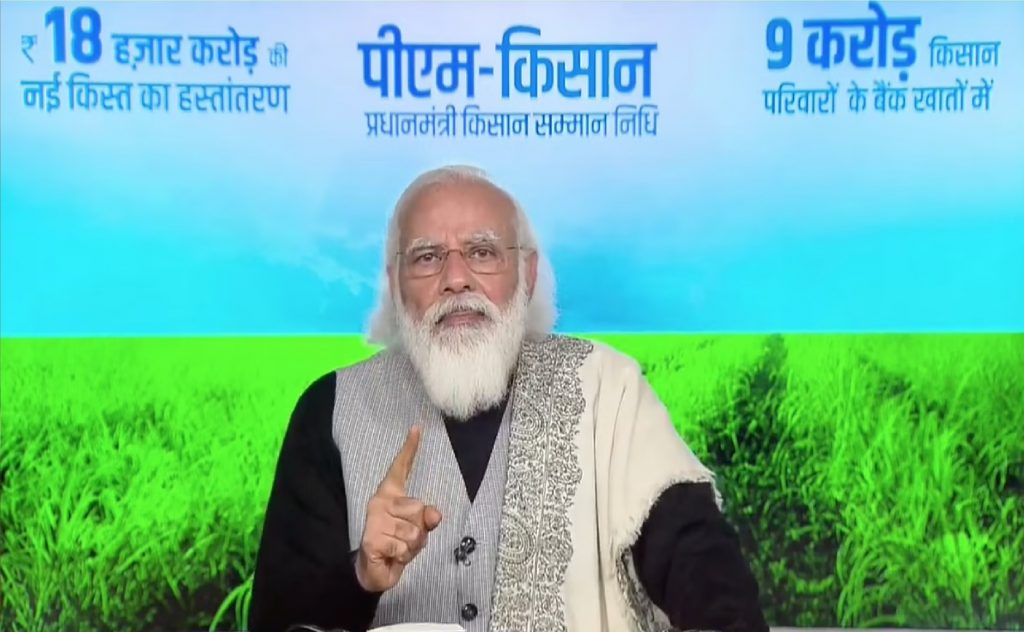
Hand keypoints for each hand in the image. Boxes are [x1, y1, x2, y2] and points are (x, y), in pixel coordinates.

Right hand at [355, 425, 442, 592]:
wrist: (374, 570)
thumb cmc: (396, 544)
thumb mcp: (417, 531)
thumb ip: (426, 520)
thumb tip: (435, 514)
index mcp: (391, 495)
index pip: (401, 469)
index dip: (409, 449)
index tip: (417, 428)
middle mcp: (380, 502)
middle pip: (419, 508)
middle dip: (420, 530)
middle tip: (405, 539)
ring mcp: (375, 519)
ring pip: (414, 531)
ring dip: (412, 546)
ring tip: (398, 548)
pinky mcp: (372, 537)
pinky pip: (403, 546)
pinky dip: (403, 556)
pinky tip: (391, 556)